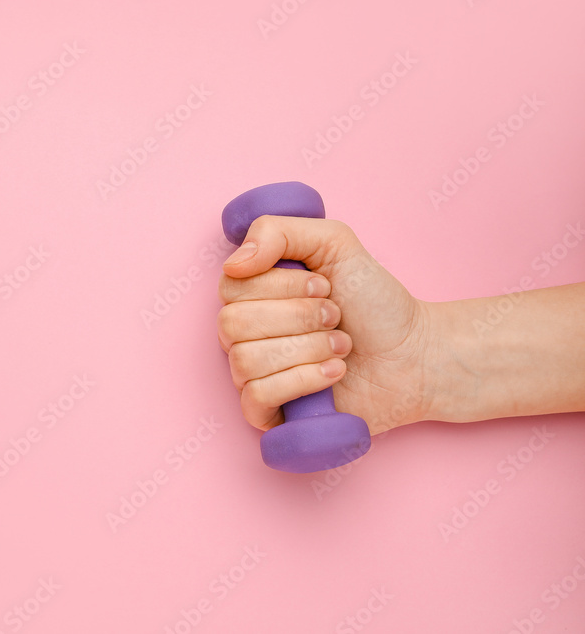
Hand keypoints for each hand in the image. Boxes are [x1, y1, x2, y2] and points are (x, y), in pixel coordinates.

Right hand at [216, 215, 452, 434]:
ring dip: (307, 349)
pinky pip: (256, 398)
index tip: (324, 286)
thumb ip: (277, 230)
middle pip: (232, 324)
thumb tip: (233, 263)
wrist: (414, 354)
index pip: (231, 286)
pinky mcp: (268, 414)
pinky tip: (334, 374)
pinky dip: (302, 381)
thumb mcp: (333, 243)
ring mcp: (253, 376)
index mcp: (252, 295)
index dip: (280, 285)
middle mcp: (244, 335)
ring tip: (341, 347)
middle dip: (298, 318)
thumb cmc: (374, 302)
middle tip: (336, 317)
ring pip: (244, 362)